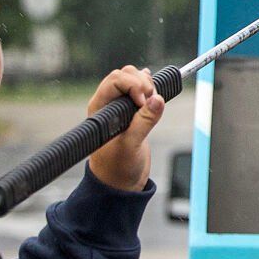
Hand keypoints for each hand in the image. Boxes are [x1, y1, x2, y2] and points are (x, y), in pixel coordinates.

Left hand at [85, 65, 163, 191]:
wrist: (120, 183)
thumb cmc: (116, 168)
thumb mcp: (131, 146)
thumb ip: (144, 122)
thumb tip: (158, 99)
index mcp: (100, 109)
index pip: (115, 80)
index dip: (132, 85)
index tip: (144, 101)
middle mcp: (108, 105)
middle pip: (125, 75)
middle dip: (141, 83)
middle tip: (150, 101)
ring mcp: (120, 108)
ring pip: (133, 80)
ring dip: (147, 85)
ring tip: (153, 103)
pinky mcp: (133, 113)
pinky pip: (141, 91)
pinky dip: (150, 90)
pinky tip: (155, 95)